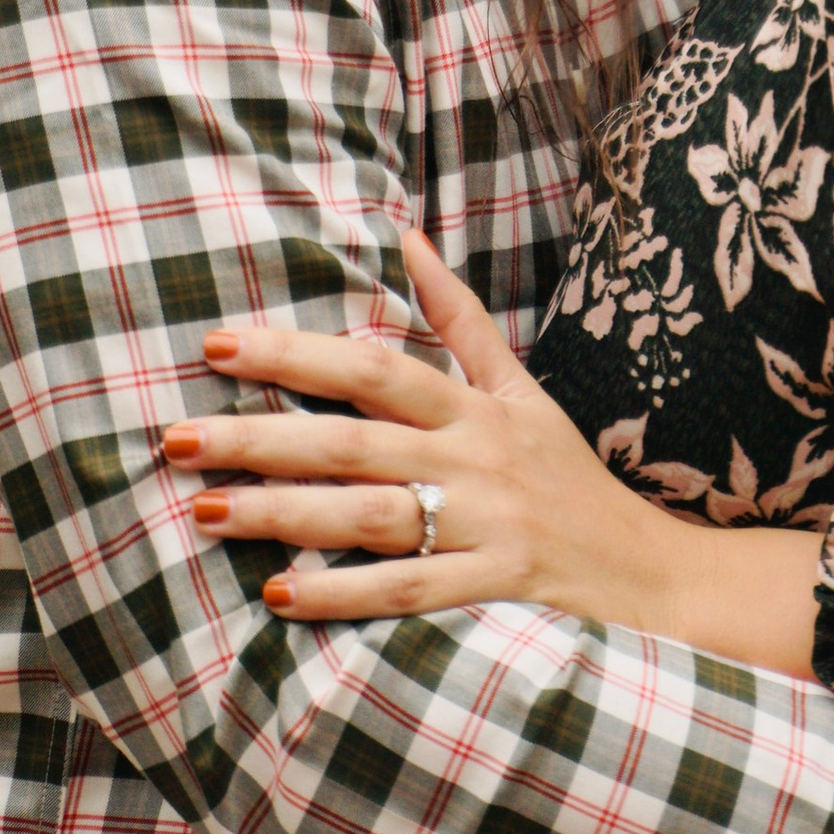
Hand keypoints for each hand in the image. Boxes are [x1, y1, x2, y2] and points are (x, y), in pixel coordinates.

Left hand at [161, 228, 821, 671]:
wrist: (658, 578)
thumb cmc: (572, 485)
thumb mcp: (525, 395)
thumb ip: (462, 323)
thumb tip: (408, 238)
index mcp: (477, 409)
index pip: (374, 368)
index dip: (295, 354)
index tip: (218, 346)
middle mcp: (478, 461)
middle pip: (353, 440)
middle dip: (261, 435)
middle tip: (176, 436)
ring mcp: (489, 527)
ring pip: (371, 514)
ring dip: (283, 513)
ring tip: (207, 510)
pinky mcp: (498, 592)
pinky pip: (411, 591)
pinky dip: (345, 594)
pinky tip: (281, 595)